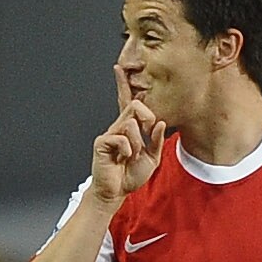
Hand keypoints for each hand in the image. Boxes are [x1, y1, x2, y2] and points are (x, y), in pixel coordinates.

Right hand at [90, 65, 166, 204]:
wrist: (115, 192)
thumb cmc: (130, 175)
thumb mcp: (152, 158)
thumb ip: (156, 140)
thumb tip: (158, 123)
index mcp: (130, 128)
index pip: (127, 102)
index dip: (122, 84)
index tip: (118, 68)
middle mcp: (119, 127)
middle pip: (136, 105)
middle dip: (147, 119)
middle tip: (147, 135)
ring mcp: (110, 133)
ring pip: (131, 123)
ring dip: (137, 143)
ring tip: (132, 156)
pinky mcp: (102, 142)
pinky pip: (121, 138)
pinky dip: (127, 150)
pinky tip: (123, 158)